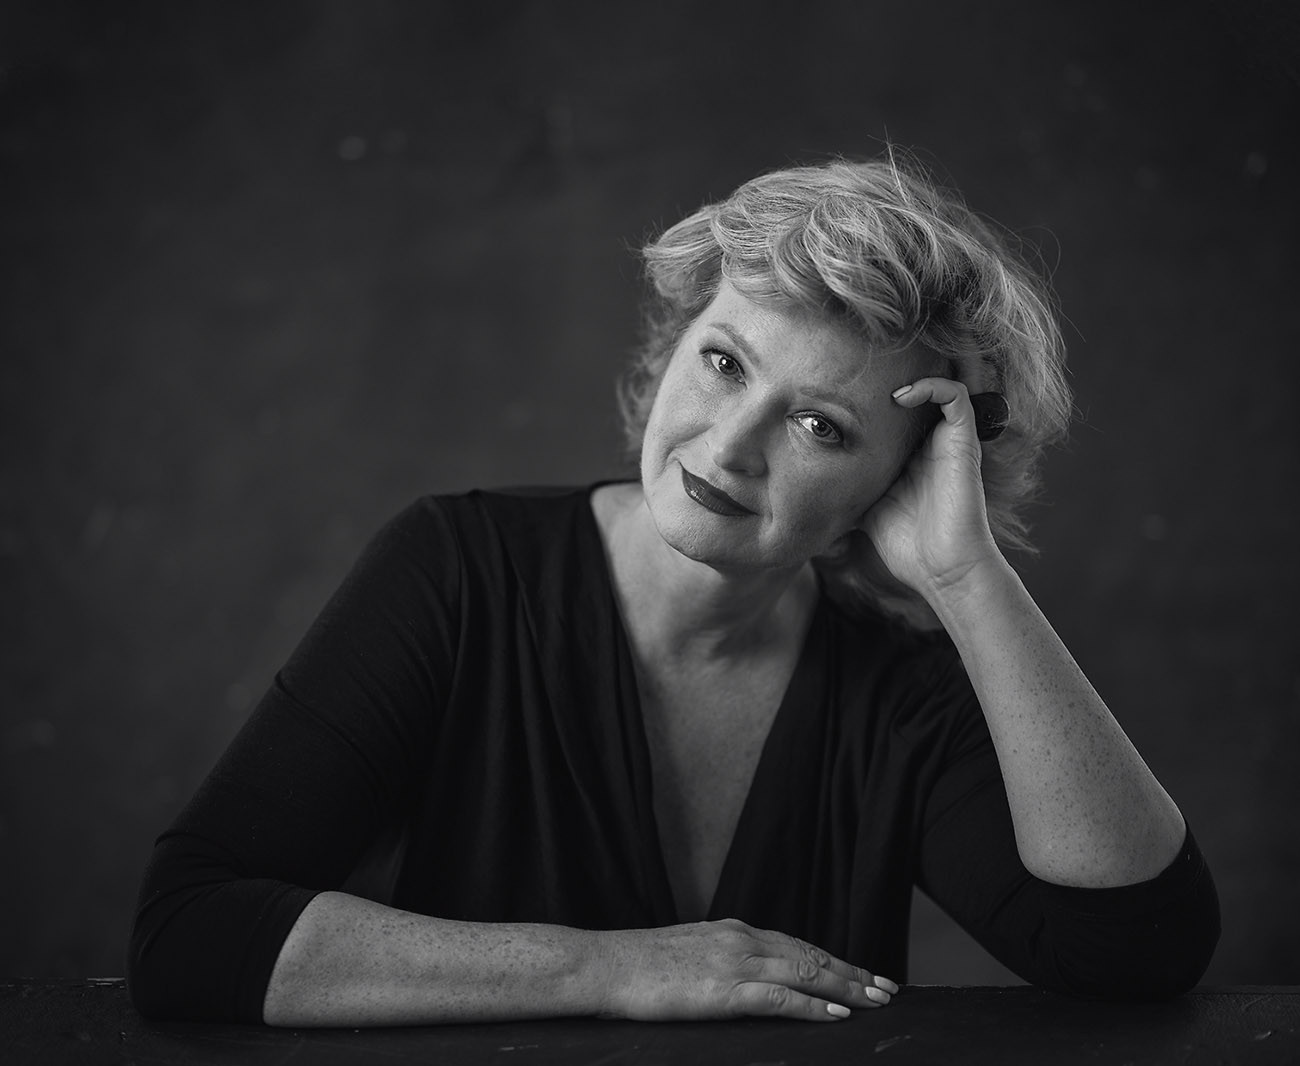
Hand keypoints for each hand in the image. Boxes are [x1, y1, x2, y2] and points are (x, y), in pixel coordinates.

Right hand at [593, 919, 896, 1022]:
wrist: (606, 964)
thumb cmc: (641, 965)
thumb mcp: (691, 953)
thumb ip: (724, 959)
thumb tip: (750, 976)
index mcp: (734, 930)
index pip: (797, 943)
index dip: (834, 959)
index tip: (862, 973)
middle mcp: (741, 940)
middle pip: (811, 954)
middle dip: (853, 972)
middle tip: (888, 988)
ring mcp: (733, 963)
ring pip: (804, 971)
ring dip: (845, 987)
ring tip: (875, 1001)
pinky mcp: (723, 991)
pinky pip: (779, 997)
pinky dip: (812, 1005)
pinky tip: (836, 1014)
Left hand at [860, 377, 1001, 597]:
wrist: (941, 570)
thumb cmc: (905, 547)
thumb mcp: (862, 510)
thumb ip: (843, 492)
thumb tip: (800, 492)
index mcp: (909, 457)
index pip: (892, 414)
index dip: (870, 400)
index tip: (839, 392)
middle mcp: (929, 444)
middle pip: (915, 394)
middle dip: (887, 377)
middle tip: (855, 374)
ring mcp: (947, 441)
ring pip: (938, 385)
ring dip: (912, 376)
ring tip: (881, 386)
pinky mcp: (962, 442)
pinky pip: (955, 396)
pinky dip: (931, 387)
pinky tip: (901, 396)